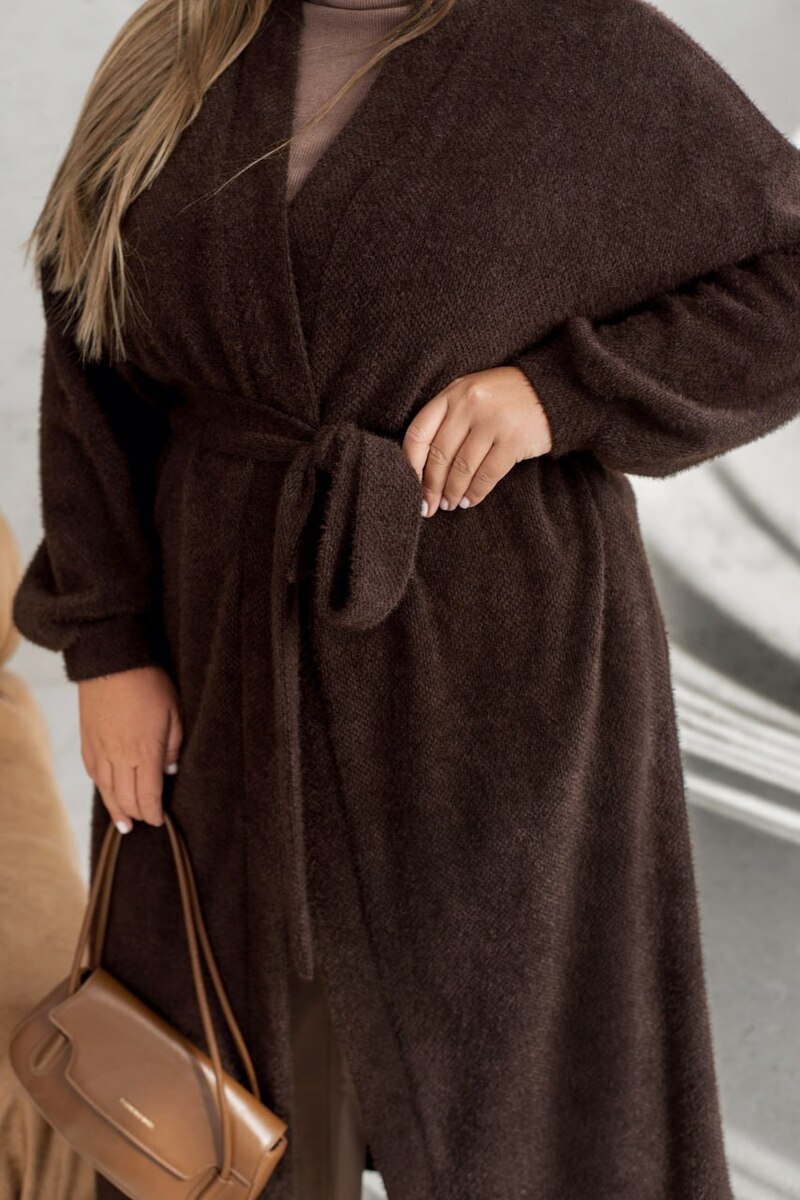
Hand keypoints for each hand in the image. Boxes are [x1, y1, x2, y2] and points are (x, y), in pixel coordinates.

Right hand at [77, 665, 182, 833]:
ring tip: (122, 822)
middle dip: (135, 814)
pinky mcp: (87, 740)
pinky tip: (106, 791)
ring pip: (106, 789)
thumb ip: (172, 745)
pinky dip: (101, 787)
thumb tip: (169, 770)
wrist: (111, 663)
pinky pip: (93, 772)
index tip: (158, 819)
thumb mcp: (174, 713)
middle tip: (141, 823)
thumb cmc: (148, 684)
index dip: (153, 812)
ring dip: (115, 808)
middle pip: (126, 797)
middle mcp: (119, 757)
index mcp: (144, 753)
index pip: (148, 795)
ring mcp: (100, 750)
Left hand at [401, 366, 552, 516]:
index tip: (409, 486)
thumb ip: (447, 420)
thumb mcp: (470, 396)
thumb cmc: (502, 398)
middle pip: (439, 455)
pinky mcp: (514, 439)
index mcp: (452, 393)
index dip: (410, 465)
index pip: (419, 433)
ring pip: (462, 467)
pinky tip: (470, 501)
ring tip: (449, 504)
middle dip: (430, 487)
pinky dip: (476, 492)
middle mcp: (469, 404)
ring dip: (453, 492)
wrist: (550, 389)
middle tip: (428, 506)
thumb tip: (422, 468)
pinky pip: (488, 474)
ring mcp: (493, 421)